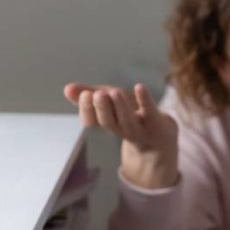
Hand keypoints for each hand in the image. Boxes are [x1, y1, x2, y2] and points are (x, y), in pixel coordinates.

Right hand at [63, 82, 178, 188]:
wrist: (163, 141)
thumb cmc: (132, 118)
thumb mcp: (111, 106)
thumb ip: (90, 97)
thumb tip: (67, 89)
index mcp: (109, 124)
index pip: (93, 122)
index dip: (87, 110)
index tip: (84, 95)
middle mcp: (123, 129)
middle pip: (110, 123)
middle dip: (102, 109)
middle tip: (97, 95)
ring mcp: (142, 128)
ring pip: (128, 121)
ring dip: (120, 107)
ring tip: (114, 92)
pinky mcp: (159, 123)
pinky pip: (151, 113)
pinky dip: (145, 101)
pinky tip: (139, 87)